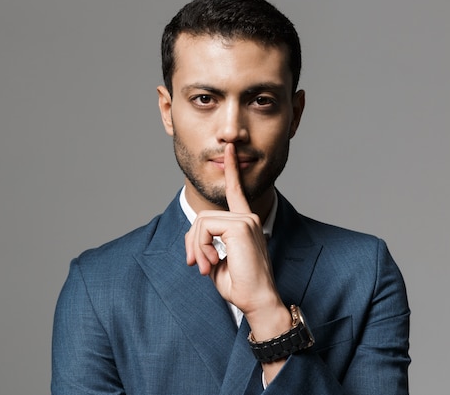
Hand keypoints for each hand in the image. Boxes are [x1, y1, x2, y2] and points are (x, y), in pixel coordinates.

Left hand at [185, 143, 292, 378]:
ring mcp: (245, 220)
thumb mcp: (217, 263)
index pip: (237, 191)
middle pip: (204, 217)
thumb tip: (193, 243)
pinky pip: (204, 228)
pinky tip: (211, 263)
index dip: (231, 170)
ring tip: (205, 267)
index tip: (229, 148)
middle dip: (192, 242)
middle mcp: (247, 218)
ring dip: (196, 247)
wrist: (257, 301)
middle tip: (196, 265)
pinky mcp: (239, 226)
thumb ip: (207, 246)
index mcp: (245, 224)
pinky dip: (201, 247)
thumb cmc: (241, 287)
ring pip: (202, 222)